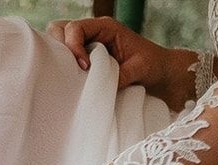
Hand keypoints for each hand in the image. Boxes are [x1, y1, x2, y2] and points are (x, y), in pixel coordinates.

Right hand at [46, 17, 196, 108]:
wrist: (160, 73)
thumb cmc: (152, 66)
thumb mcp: (139, 69)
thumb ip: (120, 75)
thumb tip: (100, 85)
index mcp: (106, 27)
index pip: (76, 28)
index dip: (73, 46)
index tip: (83, 67)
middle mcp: (93, 32)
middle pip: (59, 29)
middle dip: (58, 48)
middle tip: (68, 70)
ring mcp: (87, 43)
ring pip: (58, 41)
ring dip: (58, 57)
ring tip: (68, 74)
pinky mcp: (84, 57)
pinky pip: (64, 56)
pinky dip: (62, 66)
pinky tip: (70, 79)